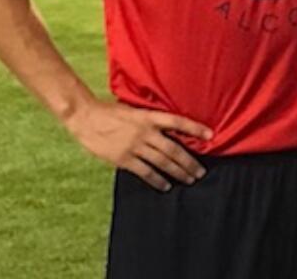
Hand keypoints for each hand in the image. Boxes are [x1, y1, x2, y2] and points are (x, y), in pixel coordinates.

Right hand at [65, 97, 212, 191]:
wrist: (85, 117)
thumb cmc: (110, 111)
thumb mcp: (134, 109)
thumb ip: (150, 119)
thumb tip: (168, 129)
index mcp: (148, 116)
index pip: (177, 122)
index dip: (195, 128)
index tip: (211, 135)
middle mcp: (145, 132)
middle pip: (174, 149)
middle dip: (189, 162)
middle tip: (200, 171)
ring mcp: (134, 146)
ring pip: (162, 162)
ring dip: (178, 172)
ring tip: (189, 179)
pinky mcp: (123, 159)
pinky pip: (145, 172)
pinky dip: (157, 180)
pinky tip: (166, 185)